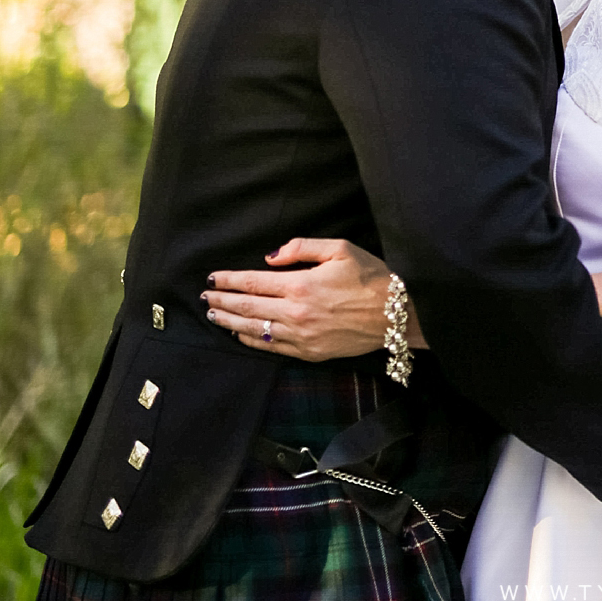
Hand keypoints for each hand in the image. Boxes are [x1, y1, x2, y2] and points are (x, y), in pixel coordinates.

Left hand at [202, 237, 394, 360]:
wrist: (395, 314)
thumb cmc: (371, 277)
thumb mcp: (340, 249)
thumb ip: (301, 247)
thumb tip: (270, 256)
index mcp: (301, 284)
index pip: (253, 283)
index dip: (230, 280)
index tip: (213, 278)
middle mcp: (296, 313)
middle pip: (247, 308)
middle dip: (222, 302)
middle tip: (205, 298)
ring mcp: (301, 336)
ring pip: (255, 330)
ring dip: (230, 322)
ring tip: (214, 316)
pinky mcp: (310, 353)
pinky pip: (273, 348)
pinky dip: (252, 341)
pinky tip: (241, 335)